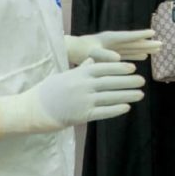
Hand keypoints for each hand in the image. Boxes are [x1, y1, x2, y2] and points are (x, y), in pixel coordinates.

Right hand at [0, 59, 144, 139]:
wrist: (31, 109)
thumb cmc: (48, 90)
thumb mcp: (65, 74)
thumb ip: (82, 68)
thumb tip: (94, 60)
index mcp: (79, 73)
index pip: (104, 68)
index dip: (120, 68)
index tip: (132, 68)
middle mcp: (83, 85)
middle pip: (111, 82)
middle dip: (128, 81)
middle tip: (142, 80)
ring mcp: (83, 100)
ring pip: (110, 97)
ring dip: (127, 95)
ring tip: (140, 94)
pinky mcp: (81, 115)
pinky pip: (103, 112)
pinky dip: (116, 109)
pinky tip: (127, 108)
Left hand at [65, 30, 161, 64]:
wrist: (70, 51)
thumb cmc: (79, 51)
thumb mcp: (91, 54)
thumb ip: (103, 55)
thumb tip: (118, 58)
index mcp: (110, 38)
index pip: (129, 37)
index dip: (141, 36)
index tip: (153, 33)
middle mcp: (114, 41)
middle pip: (134, 42)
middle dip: (147, 43)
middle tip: (161, 45)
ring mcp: (113, 47)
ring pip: (132, 48)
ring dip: (144, 49)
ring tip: (157, 50)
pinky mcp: (111, 53)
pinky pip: (127, 54)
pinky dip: (135, 55)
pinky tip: (144, 57)